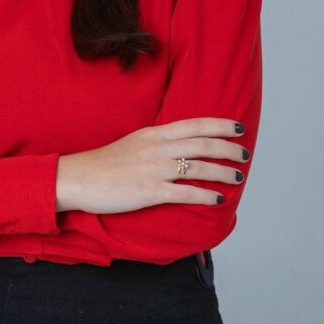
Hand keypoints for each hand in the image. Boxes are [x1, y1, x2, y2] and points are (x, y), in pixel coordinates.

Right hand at [56, 117, 249, 213]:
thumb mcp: (134, 143)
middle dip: (228, 148)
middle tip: (244, 154)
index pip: (194, 125)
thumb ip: (157, 142)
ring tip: (237, 177)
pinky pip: (185, 193)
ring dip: (222, 172)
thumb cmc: (105, 163)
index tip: (238, 128)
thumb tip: (179, 146)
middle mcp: (157, 148)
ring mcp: (154, 169)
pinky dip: (204, 195)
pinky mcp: (150, 191)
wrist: (79, 178)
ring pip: (198, 168)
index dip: (220, 125)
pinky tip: (217, 198)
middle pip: (202, 144)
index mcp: (154, 134)